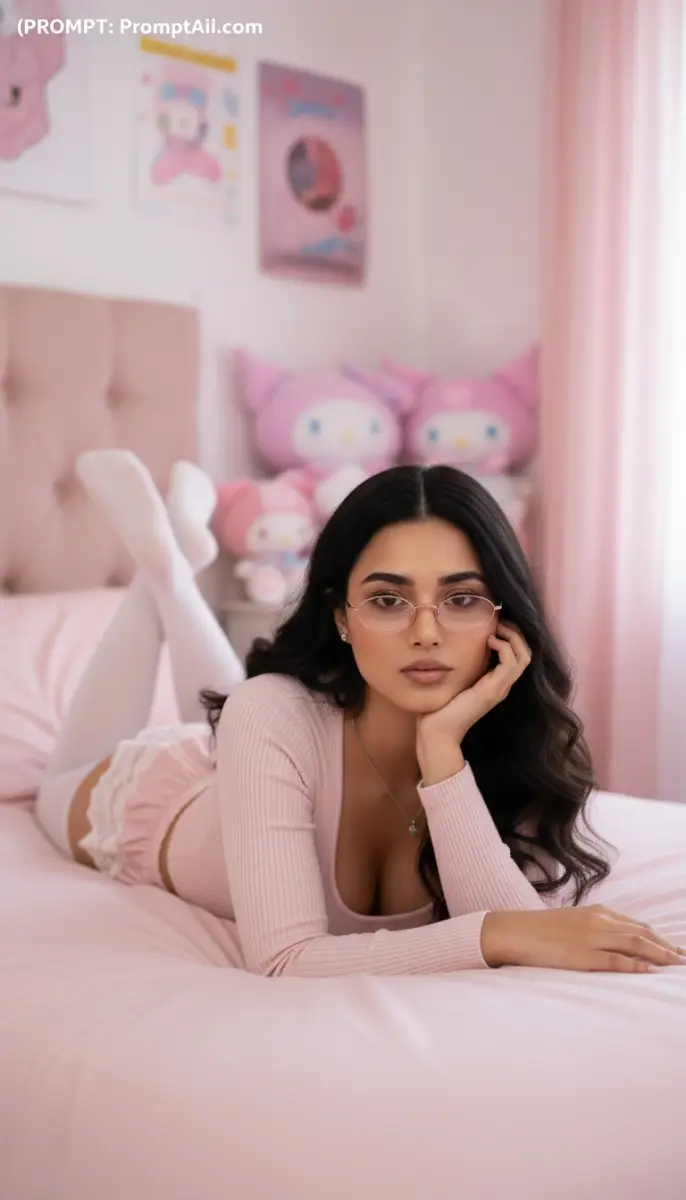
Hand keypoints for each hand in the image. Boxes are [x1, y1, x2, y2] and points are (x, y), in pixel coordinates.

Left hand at [417, 622, 531, 749]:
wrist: (438, 731)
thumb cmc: (441, 706)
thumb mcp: (456, 678)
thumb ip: (462, 664)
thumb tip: (457, 643)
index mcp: (495, 683)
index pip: (517, 655)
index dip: (511, 636)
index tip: (495, 622)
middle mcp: (502, 686)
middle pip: (525, 653)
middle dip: (515, 632)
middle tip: (498, 619)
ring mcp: (500, 689)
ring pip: (523, 656)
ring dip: (512, 636)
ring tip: (496, 626)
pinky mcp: (493, 690)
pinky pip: (511, 663)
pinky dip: (504, 647)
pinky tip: (489, 640)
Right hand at [481, 905, 685, 972]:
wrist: (514, 931)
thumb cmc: (542, 930)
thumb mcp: (573, 923)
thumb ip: (596, 928)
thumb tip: (616, 940)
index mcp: (597, 913)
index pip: (637, 925)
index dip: (659, 938)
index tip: (676, 949)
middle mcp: (598, 921)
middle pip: (642, 933)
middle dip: (666, 947)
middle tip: (685, 959)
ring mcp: (590, 938)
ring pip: (634, 944)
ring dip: (659, 955)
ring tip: (677, 964)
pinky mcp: (582, 955)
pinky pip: (614, 960)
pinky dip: (635, 965)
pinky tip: (649, 970)